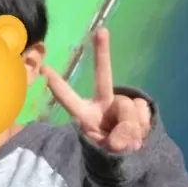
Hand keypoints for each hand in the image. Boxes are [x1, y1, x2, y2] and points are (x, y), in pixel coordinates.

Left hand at [41, 27, 151, 152]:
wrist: (132, 154)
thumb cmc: (111, 150)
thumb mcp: (109, 150)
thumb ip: (118, 140)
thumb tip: (128, 132)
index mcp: (86, 115)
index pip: (69, 99)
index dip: (58, 86)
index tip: (44, 69)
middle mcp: (102, 103)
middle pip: (103, 75)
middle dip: (102, 52)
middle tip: (101, 32)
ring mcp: (121, 102)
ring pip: (128, 108)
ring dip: (132, 128)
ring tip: (130, 140)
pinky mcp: (138, 104)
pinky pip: (143, 110)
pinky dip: (143, 125)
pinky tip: (139, 132)